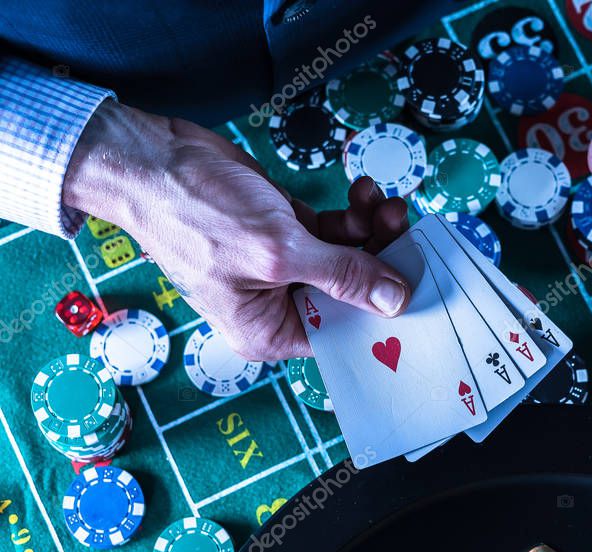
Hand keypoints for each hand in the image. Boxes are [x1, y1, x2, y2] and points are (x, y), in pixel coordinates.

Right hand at [64, 100, 409, 360]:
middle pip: (354, 295)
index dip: (384, 313)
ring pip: (350, 259)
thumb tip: (395, 301)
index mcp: (271, 331)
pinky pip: (336, 233)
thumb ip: (341, 276)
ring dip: (373, 230)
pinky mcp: (287, 233)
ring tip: (380, 201)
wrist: (155, 159)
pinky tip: (362, 192)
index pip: (345, 334)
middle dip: (383, 259)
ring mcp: (285, 267)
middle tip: (402, 224)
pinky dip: (354, 215)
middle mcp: (281, 306)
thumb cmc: (195, 213)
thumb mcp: (278, 252)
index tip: (419, 283)